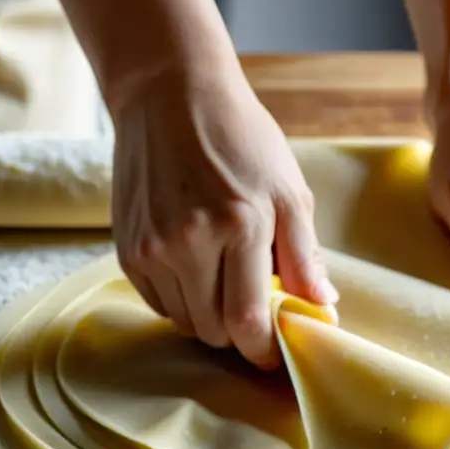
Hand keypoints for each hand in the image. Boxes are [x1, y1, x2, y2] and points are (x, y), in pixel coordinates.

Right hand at [111, 68, 337, 367]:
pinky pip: (159, 303)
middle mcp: (187, 241)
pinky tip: (196, 270)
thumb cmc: (240, 139)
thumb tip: (323, 307)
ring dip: (210, 317)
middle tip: (256, 312)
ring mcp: (151, 247)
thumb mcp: (289, 190)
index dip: (263, 348)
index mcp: (238, 225)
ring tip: (225, 282)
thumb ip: (305, 255)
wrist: (168, 96)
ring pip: (185, 321)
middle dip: (239, 334)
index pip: (247, 320)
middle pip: (213, 330)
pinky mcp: (127, 249)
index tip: (274, 353)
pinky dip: (182, 301)